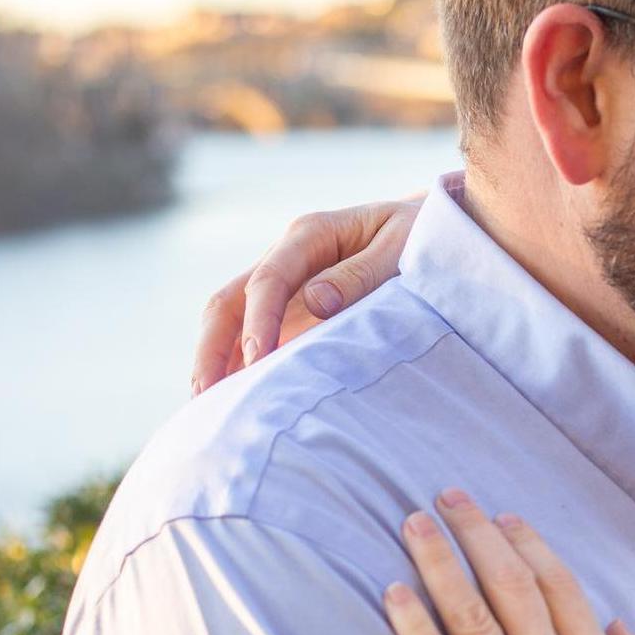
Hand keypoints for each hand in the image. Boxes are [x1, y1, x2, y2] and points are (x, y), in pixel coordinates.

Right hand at [191, 194, 424, 393]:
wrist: (429, 228)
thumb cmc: (419, 236)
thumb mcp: (400, 248)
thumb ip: (361, 275)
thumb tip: (317, 303)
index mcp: (311, 234)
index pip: (269, 280)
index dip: (259, 321)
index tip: (257, 360)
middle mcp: (286, 255)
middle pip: (229, 299)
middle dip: (212, 347)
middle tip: (206, 395)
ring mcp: (285, 281)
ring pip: (231, 318)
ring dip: (215, 359)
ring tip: (206, 406)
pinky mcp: (291, 304)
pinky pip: (253, 331)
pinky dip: (237, 362)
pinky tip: (231, 396)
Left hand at [383, 490, 634, 634]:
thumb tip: (619, 625)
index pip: (559, 586)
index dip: (529, 544)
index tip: (504, 517)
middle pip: (508, 584)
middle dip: (476, 534)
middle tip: (447, 496)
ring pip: (470, 616)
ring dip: (440, 563)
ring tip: (413, 524)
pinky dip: (415, 629)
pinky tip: (395, 594)